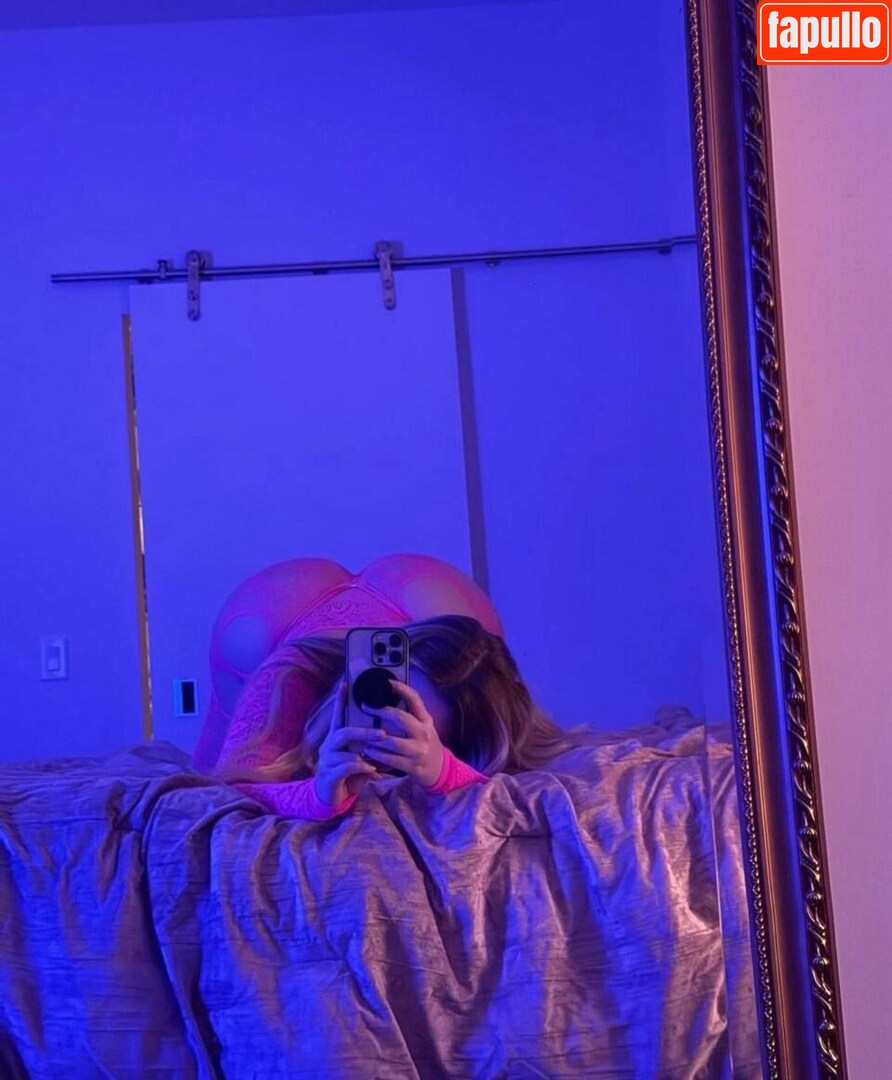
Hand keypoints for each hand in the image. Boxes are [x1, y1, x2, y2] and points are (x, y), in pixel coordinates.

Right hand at [313, 681, 386, 806]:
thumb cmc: (348, 774)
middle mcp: (328, 746)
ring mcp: (327, 761)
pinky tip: (371, 770)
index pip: (337, 716)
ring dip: (362, 752)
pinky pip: (345, 768)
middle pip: (343, 732)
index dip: (340, 700)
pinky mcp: (329, 776)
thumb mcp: (358, 757)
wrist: (332, 798)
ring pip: (342, 750)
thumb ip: (365, 745)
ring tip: (376, 756)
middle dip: (363, 732)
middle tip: (382, 733)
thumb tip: (383, 731)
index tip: (345, 683)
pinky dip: (360, 767)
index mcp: (335, 738)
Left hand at [358, 679, 445, 789]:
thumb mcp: (423, 726)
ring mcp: (419, 751)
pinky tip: (367, 751)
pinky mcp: (412, 766)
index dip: (402, 689)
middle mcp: (424, 733)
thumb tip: (390, 696)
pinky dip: (377, 755)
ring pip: (392, 742)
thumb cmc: (426, 743)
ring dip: (374, 738)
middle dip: (381, 712)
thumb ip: (411, 714)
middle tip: (367, 708)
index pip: (415, 700)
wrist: (440, 769)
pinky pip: (390, 760)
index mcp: (426, 721)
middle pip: (401, 718)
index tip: (388, 682)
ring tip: (362, 734)